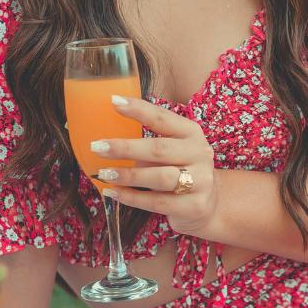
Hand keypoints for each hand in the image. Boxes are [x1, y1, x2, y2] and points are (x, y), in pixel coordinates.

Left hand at [90, 96, 218, 238]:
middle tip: (97, 146)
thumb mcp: (173, 150)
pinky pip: (157, 202)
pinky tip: (113, 193)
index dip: (139, 110)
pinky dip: (132, 197)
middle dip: (125, 148)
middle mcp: (199, 154)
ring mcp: (200, 181)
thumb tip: (107, 143)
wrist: (209, 204)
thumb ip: (148, 144)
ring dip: (128, 175)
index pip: (163, 118)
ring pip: (159, 177)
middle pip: (159, 149)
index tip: (114, 102)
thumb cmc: (181, 170)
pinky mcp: (194, 206)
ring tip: (104, 173)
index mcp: (191, 133)